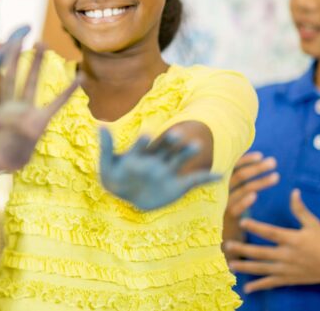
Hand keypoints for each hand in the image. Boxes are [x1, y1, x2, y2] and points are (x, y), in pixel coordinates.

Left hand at [0, 43, 79, 173]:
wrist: (0, 165)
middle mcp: (5, 107)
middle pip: (9, 79)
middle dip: (11, 59)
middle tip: (13, 37)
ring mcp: (23, 112)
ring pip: (30, 83)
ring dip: (37, 65)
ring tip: (42, 43)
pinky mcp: (38, 121)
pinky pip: (55, 105)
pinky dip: (67, 93)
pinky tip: (79, 78)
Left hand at [99, 128, 220, 210]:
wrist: (129, 194)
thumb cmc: (115, 176)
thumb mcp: (108, 163)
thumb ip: (107, 146)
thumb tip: (100, 125)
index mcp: (140, 153)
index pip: (142, 146)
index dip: (144, 141)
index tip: (146, 134)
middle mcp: (157, 159)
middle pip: (164, 148)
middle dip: (170, 142)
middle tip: (177, 135)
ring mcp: (168, 171)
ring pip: (179, 160)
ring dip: (187, 153)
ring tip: (197, 144)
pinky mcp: (178, 185)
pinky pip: (194, 181)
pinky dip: (206, 178)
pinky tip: (219, 175)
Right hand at [223, 152, 278, 251]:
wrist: (219, 247)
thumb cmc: (229, 222)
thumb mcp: (231, 202)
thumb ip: (239, 188)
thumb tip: (253, 171)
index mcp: (221, 187)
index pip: (231, 168)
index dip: (245, 160)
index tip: (260, 155)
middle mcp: (219, 193)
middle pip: (238, 176)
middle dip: (256, 168)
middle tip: (273, 162)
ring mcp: (221, 206)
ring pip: (240, 190)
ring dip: (259, 182)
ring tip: (276, 177)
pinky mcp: (225, 220)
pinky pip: (234, 208)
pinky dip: (244, 201)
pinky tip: (255, 196)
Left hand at [226, 189, 319, 292]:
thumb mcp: (314, 224)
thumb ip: (300, 209)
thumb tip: (293, 191)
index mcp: (293, 240)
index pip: (271, 233)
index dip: (256, 227)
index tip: (242, 221)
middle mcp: (288, 256)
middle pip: (262, 253)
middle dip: (244, 250)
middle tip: (227, 245)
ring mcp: (287, 269)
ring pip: (263, 269)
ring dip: (246, 267)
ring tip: (230, 265)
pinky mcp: (288, 279)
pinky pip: (271, 283)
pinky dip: (259, 286)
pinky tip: (246, 289)